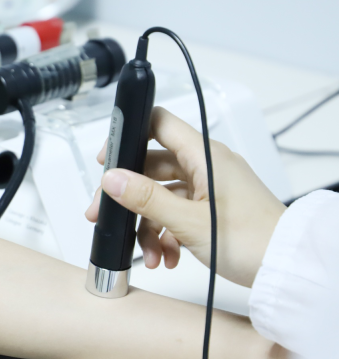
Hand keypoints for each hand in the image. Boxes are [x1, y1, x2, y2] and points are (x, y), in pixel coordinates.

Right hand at [85, 107, 285, 286]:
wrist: (287, 268)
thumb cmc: (253, 240)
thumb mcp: (189, 221)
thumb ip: (147, 198)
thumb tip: (112, 179)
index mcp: (205, 155)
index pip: (159, 124)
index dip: (129, 135)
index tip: (107, 157)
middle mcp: (206, 166)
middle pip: (153, 167)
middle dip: (129, 194)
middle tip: (106, 211)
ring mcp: (209, 188)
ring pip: (163, 196)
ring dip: (149, 225)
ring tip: (148, 252)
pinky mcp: (211, 208)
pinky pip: (177, 213)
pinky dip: (167, 234)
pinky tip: (166, 256)